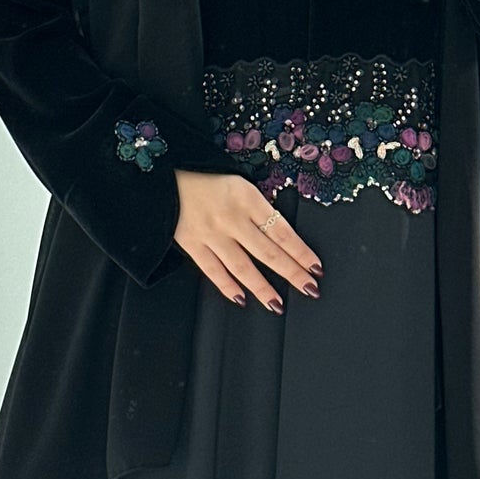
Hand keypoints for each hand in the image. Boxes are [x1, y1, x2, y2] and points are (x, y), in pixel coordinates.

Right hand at [173, 168, 322, 311]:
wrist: (163, 174)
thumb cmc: (205, 176)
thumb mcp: (239, 183)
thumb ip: (257, 208)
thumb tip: (278, 236)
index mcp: (247, 198)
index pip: (282, 231)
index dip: (301, 252)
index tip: (315, 267)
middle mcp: (231, 218)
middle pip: (268, 252)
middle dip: (291, 273)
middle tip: (309, 289)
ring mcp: (211, 234)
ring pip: (242, 266)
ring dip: (262, 287)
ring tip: (278, 304)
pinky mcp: (192, 244)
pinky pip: (213, 270)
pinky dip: (228, 286)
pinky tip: (242, 298)